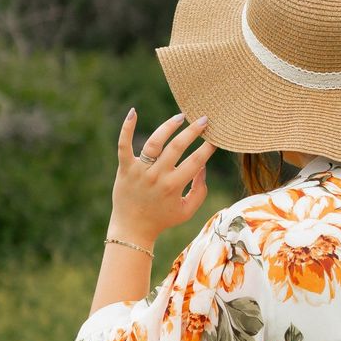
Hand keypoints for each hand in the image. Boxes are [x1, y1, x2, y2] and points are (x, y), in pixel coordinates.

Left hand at [108, 110, 217, 244]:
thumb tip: (203, 166)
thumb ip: (199, 191)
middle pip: (177, 147)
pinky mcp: (125, 167)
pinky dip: (127, 128)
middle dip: (193, 131)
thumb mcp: (187, 211)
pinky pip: (124, 144)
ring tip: (181, 117)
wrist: (133, 228)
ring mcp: (140, 170)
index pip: (195, 161)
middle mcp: (157, 176)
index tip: (215, 138)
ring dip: (169, 126)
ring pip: (155, 142)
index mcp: (174, 186)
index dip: (208, 148)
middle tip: (204, 120)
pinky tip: (133, 112)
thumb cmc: (163, 219)